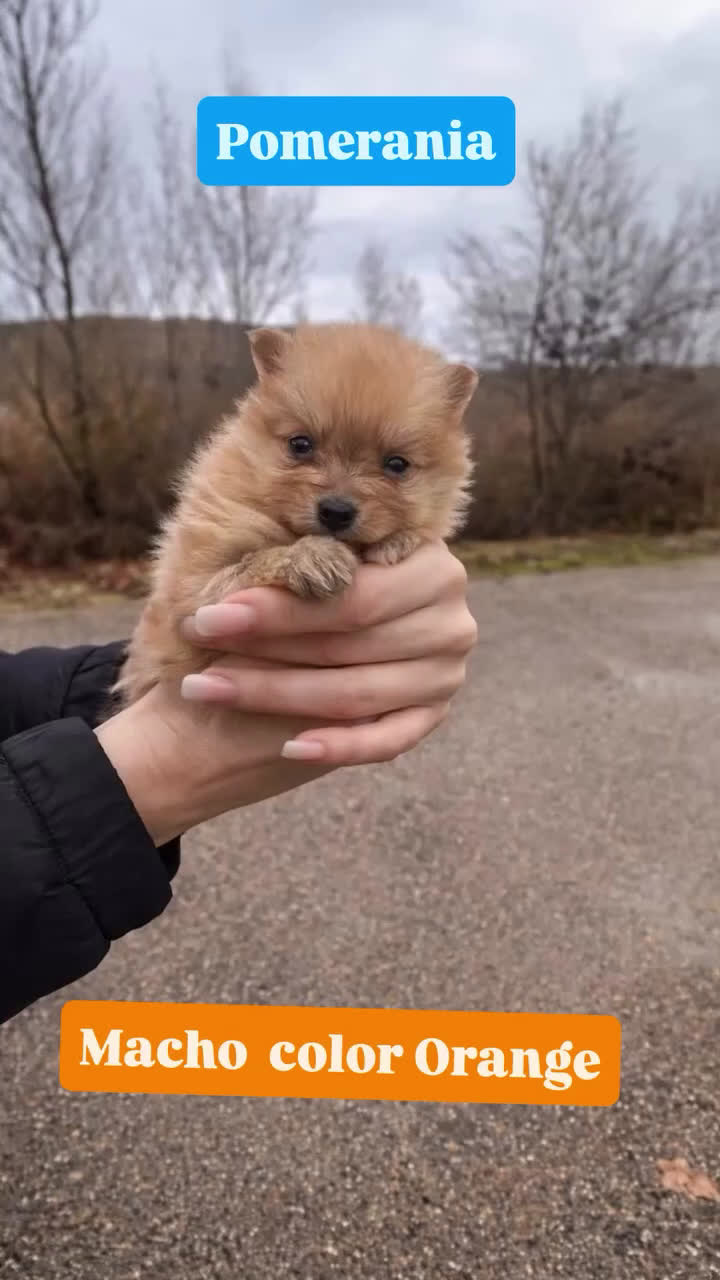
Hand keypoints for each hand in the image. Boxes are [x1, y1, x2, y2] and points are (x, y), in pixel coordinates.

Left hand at [179, 541, 475, 766]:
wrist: (338, 629)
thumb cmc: (318, 583)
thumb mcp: (317, 558)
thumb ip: (301, 559)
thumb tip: (239, 572)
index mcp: (432, 564)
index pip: (353, 595)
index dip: (281, 607)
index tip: (212, 613)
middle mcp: (451, 621)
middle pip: (350, 644)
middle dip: (266, 645)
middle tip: (200, 642)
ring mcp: (445, 676)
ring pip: (355, 695)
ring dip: (275, 694)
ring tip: (208, 686)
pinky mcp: (431, 719)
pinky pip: (385, 741)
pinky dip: (338, 746)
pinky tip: (289, 749)